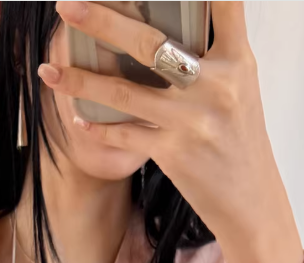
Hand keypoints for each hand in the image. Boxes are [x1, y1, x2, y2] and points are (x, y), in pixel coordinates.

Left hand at [41, 1, 303, 262]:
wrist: (252, 202)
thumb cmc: (240, 141)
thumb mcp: (240, 89)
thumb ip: (212, 54)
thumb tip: (166, 28)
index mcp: (237, 60)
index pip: (224, 3)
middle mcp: (216, 84)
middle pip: (151, 42)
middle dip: (103, 20)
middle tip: (68, 5)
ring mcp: (192, 120)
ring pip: (124, 92)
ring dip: (80, 81)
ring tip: (51, 70)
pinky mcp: (174, 153)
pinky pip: (124, 135)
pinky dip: (97, 128)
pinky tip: (77, 119)